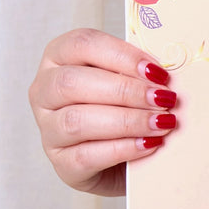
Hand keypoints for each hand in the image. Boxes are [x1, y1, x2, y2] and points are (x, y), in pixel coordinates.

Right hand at [29, 28, 177, 196]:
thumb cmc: (127, 110)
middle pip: (73, 82)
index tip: (157, 71)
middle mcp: (44, 91)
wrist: (127, 161)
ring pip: (76, 121)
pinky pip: (86, 155)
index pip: (81, 44)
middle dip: (125, 91)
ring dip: (127, 121)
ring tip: (162, 123)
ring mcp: (48, 129)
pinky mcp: (61, 164)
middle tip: (164, 99)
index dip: (122, 55)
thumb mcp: (130, 83)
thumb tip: (164, 73)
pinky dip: (123, 148)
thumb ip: (140, 73)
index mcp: (59, 58)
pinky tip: (149, 144)